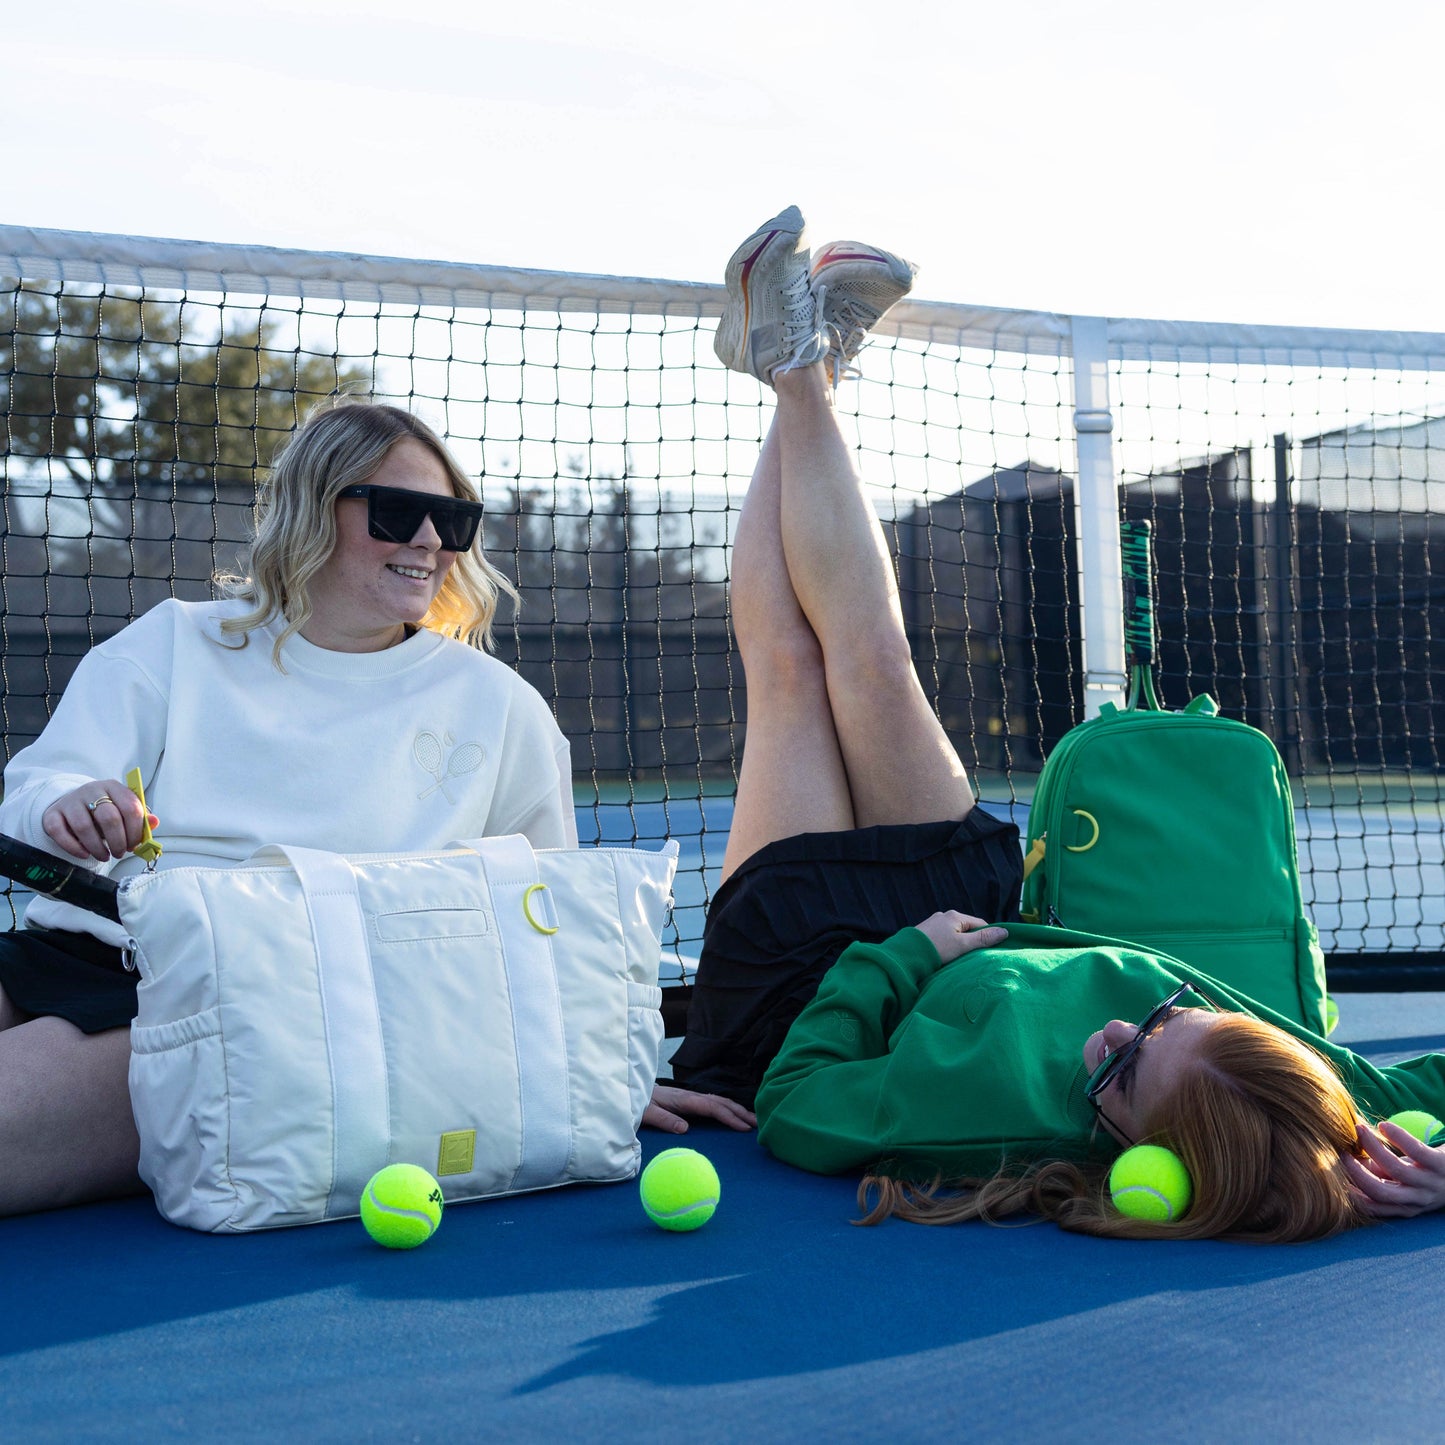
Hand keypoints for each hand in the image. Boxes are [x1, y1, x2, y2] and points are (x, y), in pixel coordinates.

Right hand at [41, 780, 156, 863]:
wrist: (72, 805)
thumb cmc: (104, 811)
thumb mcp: (123, 811)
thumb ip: (140, 818)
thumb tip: (154, 822)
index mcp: (114, 787)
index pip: (131, 807)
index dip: (135, 831)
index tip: (135, 845)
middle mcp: (92, 790)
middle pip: (109, 818)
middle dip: (118, 841)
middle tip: (120, 853)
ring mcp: (70, 801)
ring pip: (84, 827)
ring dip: (97, 848)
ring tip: (104, 856)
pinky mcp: (53, 814)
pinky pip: (59, 832)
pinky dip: (73, 847)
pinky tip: (84, 854)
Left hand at [643, 1083, 755, 1134]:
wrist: (632, 1089)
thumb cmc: (639, 1103)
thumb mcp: (648, 1113)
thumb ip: (665, 1120)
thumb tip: (686, 1129)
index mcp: (683, 1100)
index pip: (712, 1107)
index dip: (729, 1116)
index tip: (743, 1127)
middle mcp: (690, 1096)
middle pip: (721, 1102)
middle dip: (740, 1112)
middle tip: (758, 1124)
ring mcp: (691, 1096)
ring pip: (719, 1101)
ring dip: (737, 1109)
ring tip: (753, 1119)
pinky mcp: (689, 1100)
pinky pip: (713, 1103)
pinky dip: (727, 1107)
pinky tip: (733, 1113)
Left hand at [912, 911, 1007, 963]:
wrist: (906, 955)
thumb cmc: (937, 950)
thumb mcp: (963, 945)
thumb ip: (983, 939)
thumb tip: (1005, 932)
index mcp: (955, 916)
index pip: (980, 924)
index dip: (988, 936)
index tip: (992, 950)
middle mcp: (943, 916)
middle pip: (967, 928)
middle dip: (973, 941)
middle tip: (976, 957)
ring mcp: (933, 923)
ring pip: (954, 933)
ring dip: (959, 944)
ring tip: (961, 958)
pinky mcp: (925, 932)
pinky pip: (943, 937)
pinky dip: (948, 945)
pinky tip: (947, 955)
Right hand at [1344, 1121, 1444, 1217]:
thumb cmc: (1427, 1173)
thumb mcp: (1402, 1179)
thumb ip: (1376, 1173)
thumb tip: (1343, 1161)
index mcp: (1404, 1206)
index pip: (1371, 1206)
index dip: (1348, 1192)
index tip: (1331, 1172)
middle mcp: (1417, 1199)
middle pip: (1379, 1192)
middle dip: (1355, 1172)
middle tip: (1340, 1151)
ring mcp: (1430, 1183)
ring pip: (1394, 1168)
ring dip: (1371, 1147)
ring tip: (1359, 1129)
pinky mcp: (1440, 1164)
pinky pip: (1415, 1151)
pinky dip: (1396, 1136)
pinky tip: (1383, 1125)